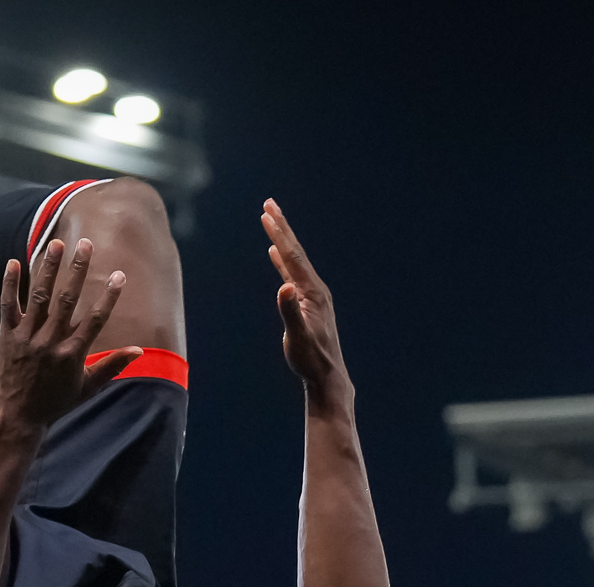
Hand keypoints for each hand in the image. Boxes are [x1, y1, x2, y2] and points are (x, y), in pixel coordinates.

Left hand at [0, 238, 134, 438]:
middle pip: (68, 299)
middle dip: (78, 270)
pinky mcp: (7, 336)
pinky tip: (14, 261)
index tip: (120, 275)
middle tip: (85, 244)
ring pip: (39, 296)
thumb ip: (112, 366)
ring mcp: (28, 337)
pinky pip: (9, 306)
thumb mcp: (87, 387)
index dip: (109, 296)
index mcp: (73, 354)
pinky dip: (10, 284)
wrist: (17, 417)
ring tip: (55, 244)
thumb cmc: (54, 403)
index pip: (95, 319)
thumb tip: (139, 351)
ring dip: (48, 268)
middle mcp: (51, 342)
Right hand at [262, 200, 348, 403]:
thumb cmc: (310, 359)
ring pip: (294, 260)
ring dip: (282, 239)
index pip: (292, 257)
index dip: (279, 234)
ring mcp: (312, 295)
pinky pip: (293, 274)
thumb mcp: (298, 337)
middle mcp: (315, 288)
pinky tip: (276, 255)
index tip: (266, 214)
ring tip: (271, 222)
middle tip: (269, 204)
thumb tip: (284, 288)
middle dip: (282, 227)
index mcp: (312, 292)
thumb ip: (290, 312)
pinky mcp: (308, 303)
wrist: (326, 375)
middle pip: (296, 251)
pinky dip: (283, 261)